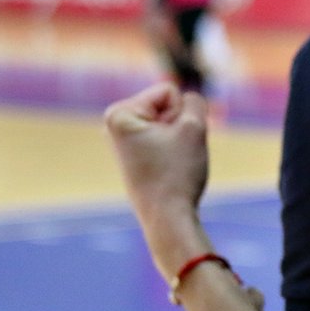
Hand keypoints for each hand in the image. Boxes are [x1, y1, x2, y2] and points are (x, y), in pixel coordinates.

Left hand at [105, 82, 209, 268]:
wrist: (168, 218)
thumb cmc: (177, 172)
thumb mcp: (195, 127)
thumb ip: (194, 101)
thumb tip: (187, 100)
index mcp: (119, 113)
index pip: (170, 92)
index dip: (181, 115)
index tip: (172, 143)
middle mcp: (114, 124)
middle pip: (168, 105)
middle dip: (180, 125)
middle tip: (173, 154)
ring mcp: (124, 140)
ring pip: (170, 122)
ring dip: (179, 137)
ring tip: (171, 163)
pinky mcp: (135, 154)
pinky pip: (166, 137)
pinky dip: (174, 148)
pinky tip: (169, 170)